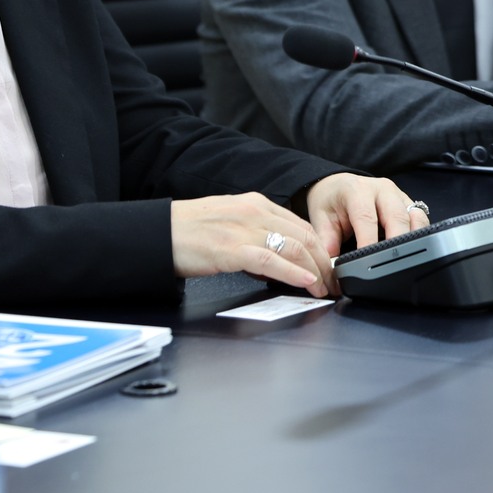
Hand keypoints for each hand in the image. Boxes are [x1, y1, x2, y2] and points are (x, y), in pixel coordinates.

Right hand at [170, 192, 334, 296]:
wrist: (159, 232)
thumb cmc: (189, 232)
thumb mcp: (229, 223)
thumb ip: (255, 234)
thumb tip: (278, 259)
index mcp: (254, 203)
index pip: (300, 225)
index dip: (320, 249)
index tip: (329, 268)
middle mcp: (254, 211)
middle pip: (304, 236)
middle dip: (324, 263)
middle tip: (334, 284)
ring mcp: (243, 228)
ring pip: (294, 247)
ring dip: (316, 271)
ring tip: (325, 289)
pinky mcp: (232, 248)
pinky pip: (271, 260)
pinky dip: (293, 272)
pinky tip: (306, 282)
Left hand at [304, 173, 428, 256]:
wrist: (338, 185)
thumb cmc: (331, 202)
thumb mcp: (321, 219)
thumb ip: (327, 243)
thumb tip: (333, 268)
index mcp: (357, 190)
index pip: (367, 218)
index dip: (369, 243)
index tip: (368, 265)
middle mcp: (382, 189)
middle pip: (397, 217)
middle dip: (397, 245)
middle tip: (392, 268)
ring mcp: (399, 195)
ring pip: (415, 218)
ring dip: (414, 241)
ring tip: (407, 263)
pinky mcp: (410, 203)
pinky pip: (421, 220)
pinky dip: (421, 237)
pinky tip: (414, 253)